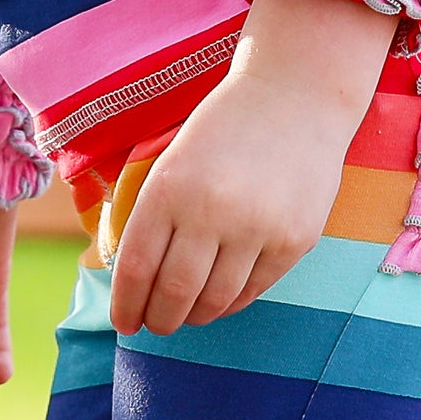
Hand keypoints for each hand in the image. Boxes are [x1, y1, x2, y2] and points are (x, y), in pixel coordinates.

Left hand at [107, 0, 398, 334]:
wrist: (296, 95)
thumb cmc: (224, 127)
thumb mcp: (173, 160)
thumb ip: (153, 214)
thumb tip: (136, 280)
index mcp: (169, 188)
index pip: (135, 267)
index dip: (125, 304)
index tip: (124, 321)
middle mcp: (211, 211)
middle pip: (174, 293)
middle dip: (158, 319)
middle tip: (155, 325)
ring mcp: (258, 228)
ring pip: (216, 300)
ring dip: (195, 317)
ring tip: (187, 315)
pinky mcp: (294, 241)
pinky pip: (254, 290)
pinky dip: (231, 303)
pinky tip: (220, 299)